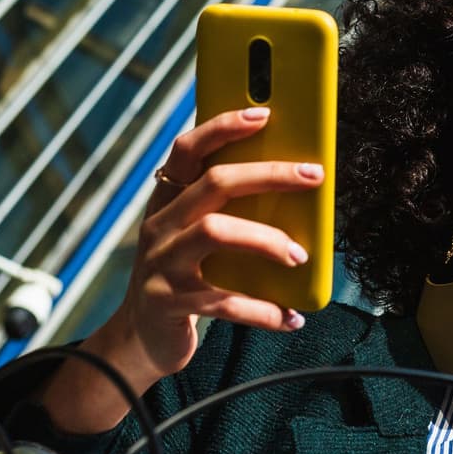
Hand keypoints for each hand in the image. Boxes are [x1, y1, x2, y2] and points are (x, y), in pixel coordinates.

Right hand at [114, 106, 323, 380]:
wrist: (140, 338)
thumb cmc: (183, 279)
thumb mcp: (193, 239)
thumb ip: (225, 213)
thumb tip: (292, 188)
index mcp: (166, 202)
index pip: (187, 150)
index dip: (222, 127)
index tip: (264, 115)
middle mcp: (160, 226)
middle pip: (213, 183)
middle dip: (268, 175)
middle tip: (312, 176)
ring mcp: (160, 264)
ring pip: (216, 232)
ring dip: (266, 240)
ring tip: (300, 256)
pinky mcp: (170, 303)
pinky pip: (224, 302)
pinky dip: (263, 310)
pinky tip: (291, 317)